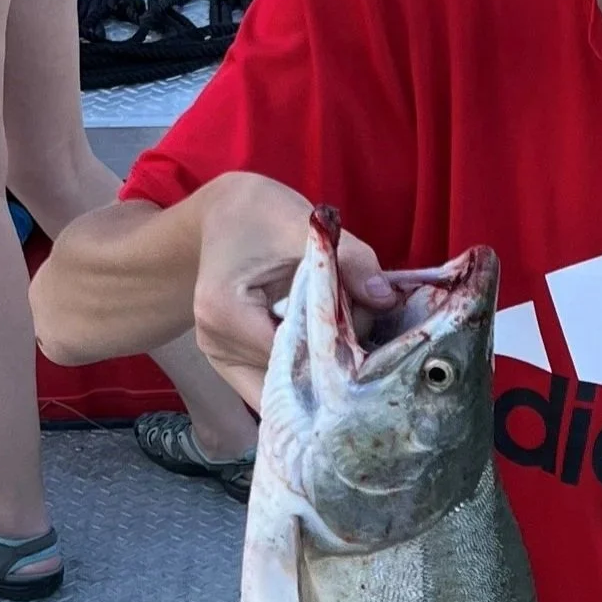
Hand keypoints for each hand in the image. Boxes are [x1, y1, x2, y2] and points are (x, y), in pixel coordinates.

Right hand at [191, 172, 396, 410]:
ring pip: (283, 388)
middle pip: (288, 378)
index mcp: (225, 311)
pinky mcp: (229, 362)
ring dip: (319, 374)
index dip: (335, 353)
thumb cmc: (259, 214)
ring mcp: (219, 357)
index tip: (371, 342)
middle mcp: (215, 343)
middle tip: (367, 345)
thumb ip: (349, 260)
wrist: (222, 215)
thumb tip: (386, 299)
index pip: (292, 356)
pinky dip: (303, 374)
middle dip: (331, 367)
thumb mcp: (304, 226)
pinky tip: (328, 353)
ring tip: (348, 346)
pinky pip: (273, 383)